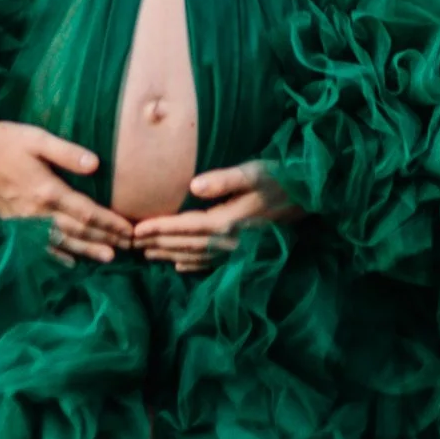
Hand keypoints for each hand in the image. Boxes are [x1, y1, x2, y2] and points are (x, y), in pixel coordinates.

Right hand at [0, 80, 134, 263]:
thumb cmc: (7, 139)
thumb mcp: (38, 139)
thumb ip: (67, 153)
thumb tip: (96, 165)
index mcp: (47, 191)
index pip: (86, 213)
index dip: (109, 223)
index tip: (129, 230)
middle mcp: (37, 212)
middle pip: (77, 231)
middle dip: (104, 239)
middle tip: (128, 247)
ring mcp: (23, 221)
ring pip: (61, 242)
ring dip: (86, 250)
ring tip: (108, 258)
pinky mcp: (12, 223)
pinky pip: (38, 245)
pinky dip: (56, 255)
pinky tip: (69, 261)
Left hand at [133, 162, 300, 271]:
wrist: (310, 196)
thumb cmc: (279, 177)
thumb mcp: (253, 172)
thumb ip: (223, 179)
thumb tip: (193, 186)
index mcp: (227, 222)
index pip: (185, 227)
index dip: (160, 228)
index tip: (136, 230)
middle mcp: (229, 241)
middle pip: (186, 245)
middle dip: (158, 244)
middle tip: (130, 245)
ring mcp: (237, 249)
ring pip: (196, 256)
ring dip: (169, 255)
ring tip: (146, 254)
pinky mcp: (244, 250)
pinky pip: (211, 262)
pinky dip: (192, 265)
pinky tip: (179, 266)